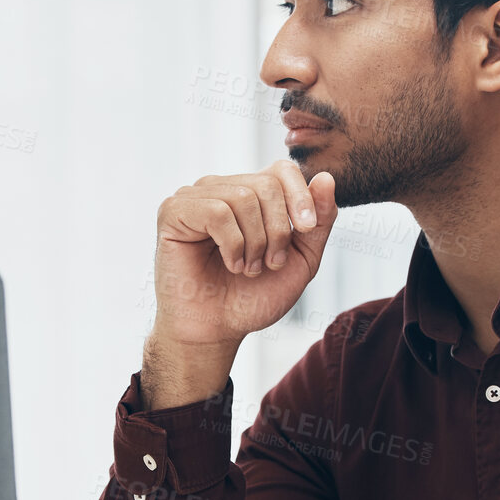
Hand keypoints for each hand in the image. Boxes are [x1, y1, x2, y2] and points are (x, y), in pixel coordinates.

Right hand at [141, 162, 337, 408]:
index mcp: (251, 194)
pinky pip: (216, 211)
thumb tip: (327, 178)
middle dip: (278, 230)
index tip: (306, 228)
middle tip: (270, 263)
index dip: (300, 195)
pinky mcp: (173, 211)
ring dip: (254, 243)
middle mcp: (223, 188)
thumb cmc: (253, 297)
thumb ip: (319, 222)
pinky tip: (230, 263)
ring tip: (247, 268)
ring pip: (243, 198)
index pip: (282, 170)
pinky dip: (232, 244)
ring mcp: (195, 197)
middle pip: (267, 184)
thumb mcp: (301, 260)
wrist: (218, 329)